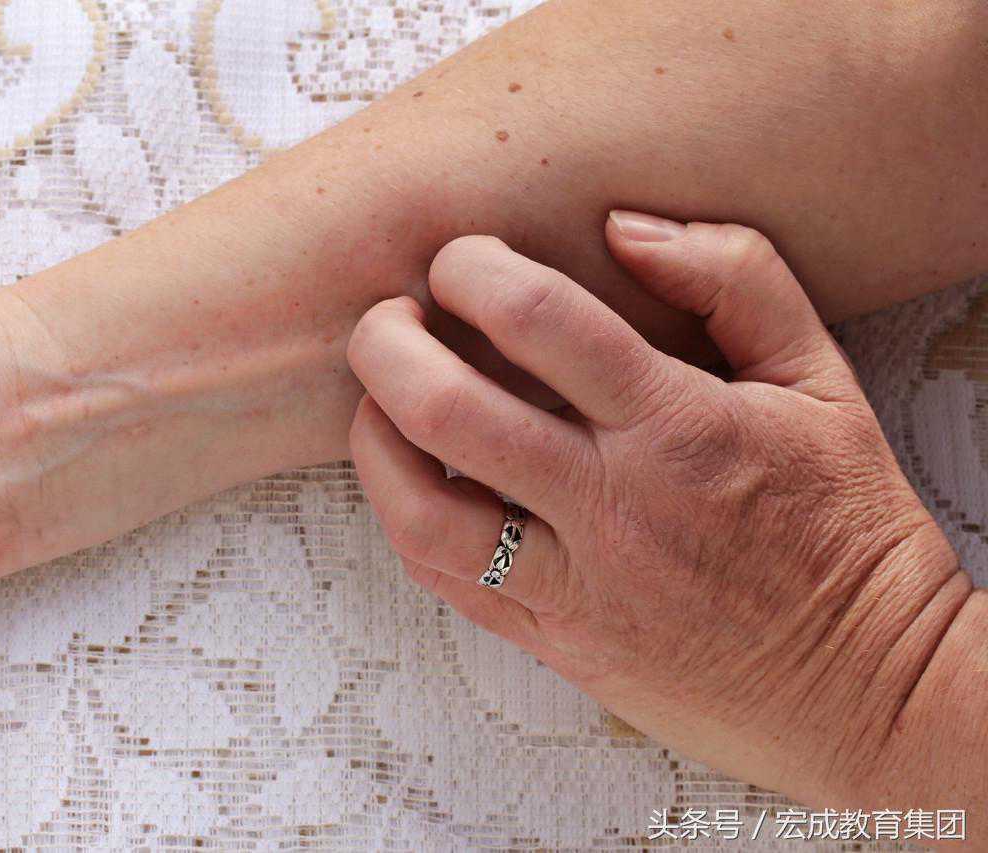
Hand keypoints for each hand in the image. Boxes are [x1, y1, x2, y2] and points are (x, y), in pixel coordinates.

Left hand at [347, 215, 972, 808]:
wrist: (867, 688)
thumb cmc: (845, 523)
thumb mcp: (822, 380)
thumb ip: (736, 279)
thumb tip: (625, 226)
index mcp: (680, 425)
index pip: (540, 320)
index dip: (473, 269)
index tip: (460, 260)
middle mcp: (614, 506)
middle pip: (450, 411)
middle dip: (386, 344)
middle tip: (386, 317)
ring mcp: (577, 585)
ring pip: (425, 513)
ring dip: (375, 441)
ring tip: (378, 400)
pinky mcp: (557, 642)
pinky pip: (447, 582)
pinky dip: (405, 519)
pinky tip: (409, 479)